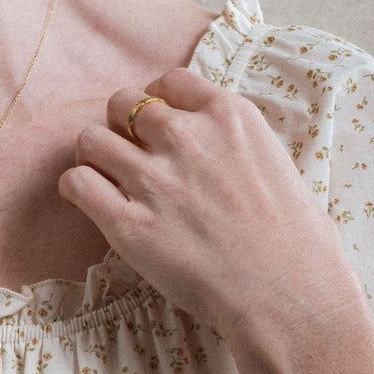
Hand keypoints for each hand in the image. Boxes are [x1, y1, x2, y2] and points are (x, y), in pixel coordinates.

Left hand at [57, 67, 361, 347]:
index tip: (156, 129)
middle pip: (122, 103)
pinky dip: (77, 187)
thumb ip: (238, 146)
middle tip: (127, 156)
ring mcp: (153, 179)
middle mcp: (186, 138)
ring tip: (104, 179)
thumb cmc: (296, 242)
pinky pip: (77, 182)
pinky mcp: (128, 223)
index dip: (156, 103)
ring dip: (93, 156)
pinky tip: (90, 201)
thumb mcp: (277, 164)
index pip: (168, 82)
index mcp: (227, 116)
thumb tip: (224, 154)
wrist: (285, 291)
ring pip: (91, 139)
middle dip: (120, 127)